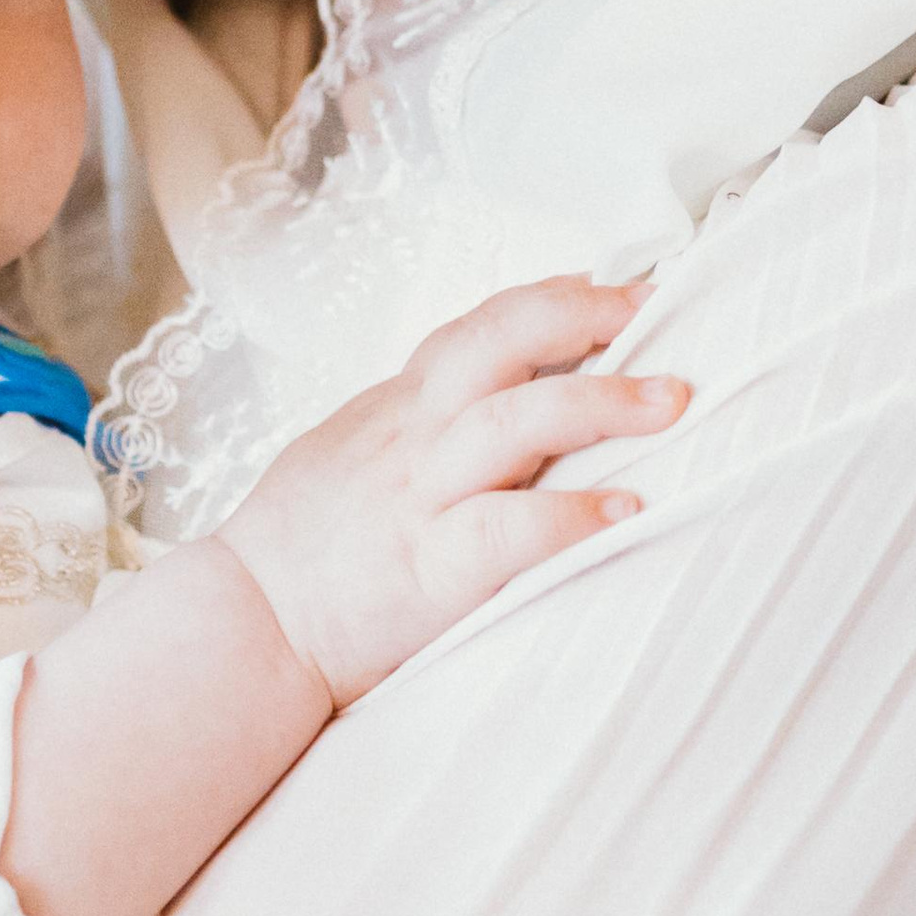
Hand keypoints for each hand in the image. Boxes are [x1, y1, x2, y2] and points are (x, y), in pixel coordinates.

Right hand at [213, 275, 683, 706]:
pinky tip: (629, 510)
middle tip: (659, 312)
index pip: (480, 326)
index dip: (553, 296)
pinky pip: (509, 529)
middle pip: (502, 341)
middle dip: (587, 315)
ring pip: (516, 420)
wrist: (242, 627)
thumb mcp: (348, 454)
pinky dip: (573, 515)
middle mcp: (411, 437)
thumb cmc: (298, 550)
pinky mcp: (428, 569)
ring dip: (602, 402)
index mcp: (396, 409)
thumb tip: (486, 403)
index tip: (617, 288)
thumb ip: (413, 425)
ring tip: (673, 400)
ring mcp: (419, 498)